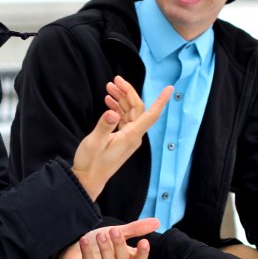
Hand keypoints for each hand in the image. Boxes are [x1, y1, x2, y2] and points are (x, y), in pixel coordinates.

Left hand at [57, 218, 159, 258]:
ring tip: (100, 235)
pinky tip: (84, 241)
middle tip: (113, 231)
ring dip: (105, 249)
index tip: (145, 241)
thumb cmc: (96, 244)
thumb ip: (134, 229)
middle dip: (119, 245)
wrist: (70, 251)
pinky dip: (87, 254)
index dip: (142, 253)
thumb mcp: (114, 233)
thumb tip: (158, 221)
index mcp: (123, 258)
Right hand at [71, 76, 171, 199]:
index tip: (169, 88)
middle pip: (137, 108)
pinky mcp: (121, 139)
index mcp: (131, 136)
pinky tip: (109, 101)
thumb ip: (104, 125)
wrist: (88, 179)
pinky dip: (117, 108)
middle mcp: (133, 136)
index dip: (161, 101)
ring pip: (130, 112)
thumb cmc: (91, 162)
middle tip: (115, 79)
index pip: (151, 115)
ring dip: (121, 99)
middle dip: (128, 92)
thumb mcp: (95, 142)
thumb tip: (112, 111)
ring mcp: (128, 137)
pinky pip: (124, 119)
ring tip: (109, 87)